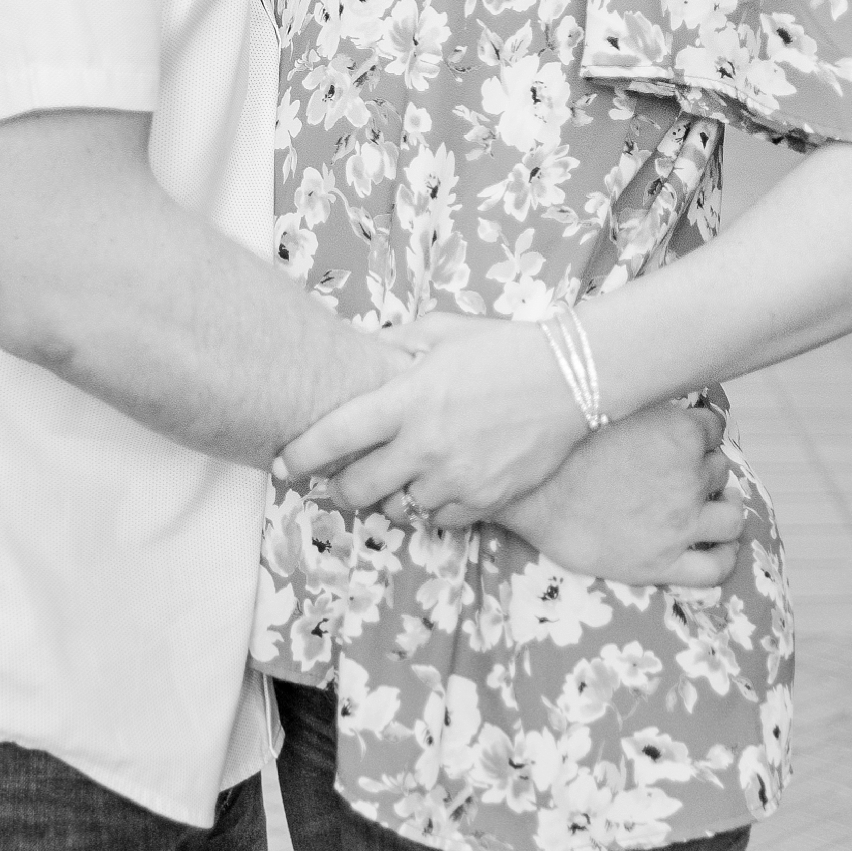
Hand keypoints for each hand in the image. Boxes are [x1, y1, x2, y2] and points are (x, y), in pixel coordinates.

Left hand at [278, 314, 582, 519]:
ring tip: (398, 476)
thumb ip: (395, 344)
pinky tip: (437, 484)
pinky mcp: (486, 500)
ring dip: (391, 496)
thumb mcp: (441, 331)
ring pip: (398, 508)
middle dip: (341, 487)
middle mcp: (425, 445)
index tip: (282, 464)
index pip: (335, 437)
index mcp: (407, 399)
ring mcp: (456, 478)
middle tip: (342, 478)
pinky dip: (431, 507)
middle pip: (357, 488)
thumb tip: (363, 352)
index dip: (299, 455)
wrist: (569, 376)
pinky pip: (440, 519)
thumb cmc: (500, 346)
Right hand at [493, 404, 745, 587]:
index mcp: (680, 433)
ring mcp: (682, 523)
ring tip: (715, 505)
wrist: (534, 494)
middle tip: (680, 470)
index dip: (701, 430)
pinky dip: (727, 556)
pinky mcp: (666, 562)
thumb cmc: (565, 443)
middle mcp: (690, 477)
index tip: (687, 435)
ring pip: (730, 514)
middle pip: (718, 468)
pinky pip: (716, 567)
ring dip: (726, 506)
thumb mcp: (614, 403)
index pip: (714, 427)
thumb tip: (665, 387)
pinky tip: (720, 547)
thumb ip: (648, 401)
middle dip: (703, 467)